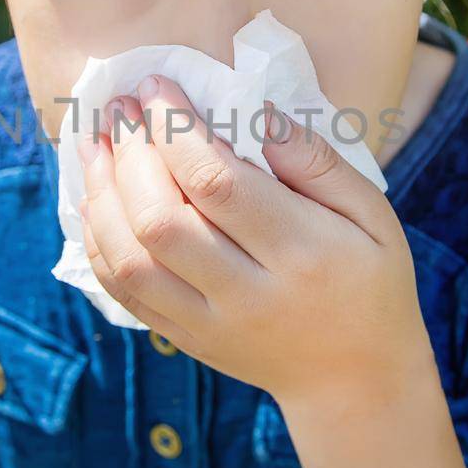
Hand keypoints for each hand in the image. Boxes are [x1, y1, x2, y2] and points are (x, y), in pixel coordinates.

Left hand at [76, 75, 432, 406]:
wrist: (358, 381)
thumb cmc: (370, 280)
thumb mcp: (372, 214)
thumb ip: (316, 160)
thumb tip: (256, 110)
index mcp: (301, 251)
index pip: (216, 182)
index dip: (175, 129)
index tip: (156, 87)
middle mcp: (248, 293)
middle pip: (161, 220)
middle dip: (130, 154)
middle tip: (119, 108)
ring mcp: (210, 323)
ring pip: (131, 259)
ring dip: (101, 195)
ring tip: (95, 145)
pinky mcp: (186, 340)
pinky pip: (124, 292)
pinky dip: (98, 242)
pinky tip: (96, 200)